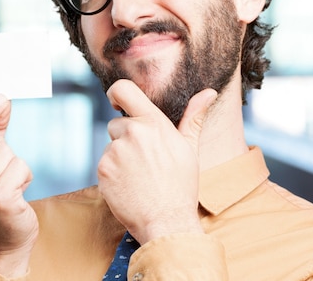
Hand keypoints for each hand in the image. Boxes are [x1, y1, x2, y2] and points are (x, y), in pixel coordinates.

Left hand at [97, 79, 216, 244]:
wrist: (167, 222)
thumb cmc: (181, 186)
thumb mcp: (190, 148)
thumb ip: (193, 117)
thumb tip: (209, 92)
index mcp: (153, 123)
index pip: (123, 89)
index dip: (115, 93)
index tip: (117, 104)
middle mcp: (132, 131)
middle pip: (117, 124)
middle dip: (125, 139)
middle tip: (144, 162)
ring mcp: (115, 150)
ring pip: (111, 146)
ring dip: (119, 158)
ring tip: (139, 177)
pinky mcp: (103, 169)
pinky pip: (104, 164)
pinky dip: (112, 174)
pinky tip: (129, 187)